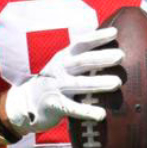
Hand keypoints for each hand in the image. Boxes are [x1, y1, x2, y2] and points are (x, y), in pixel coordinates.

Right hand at [1, 26, 121, 133]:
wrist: (25, 102)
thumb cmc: (54, 81)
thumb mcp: (64, 64)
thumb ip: (82, 56)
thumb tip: (113, 46)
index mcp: (64, 57)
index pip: (81, 43)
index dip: (97, 37)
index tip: (115, 33)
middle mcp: (60, 69)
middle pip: (82, 61)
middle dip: (101, 58)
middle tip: (121, 56)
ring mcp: (56, 87)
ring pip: (79, 84)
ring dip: (98, 83)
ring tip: (117, 83)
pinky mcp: (54, 105)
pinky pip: (72, 108)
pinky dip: (86, 111)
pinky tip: (101, 114)